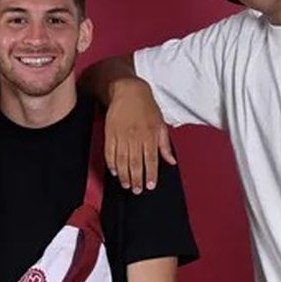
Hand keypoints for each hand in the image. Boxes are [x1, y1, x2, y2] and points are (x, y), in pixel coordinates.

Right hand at [105, 77, 175, 193]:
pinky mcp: (110, 133)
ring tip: (126, 185)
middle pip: (136, 163)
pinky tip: (114, 172)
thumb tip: (171, 161)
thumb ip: (165, 144)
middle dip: (136, 179)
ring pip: (122, 160)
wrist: (128, 91)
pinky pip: (109, 152)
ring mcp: (121, 136)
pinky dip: (111, 163)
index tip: (150, 186)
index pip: (151, 160)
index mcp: (150, 135)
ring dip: (124, 175)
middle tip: (136, 190)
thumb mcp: (160, 123)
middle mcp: (135, 137)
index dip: (151, 175)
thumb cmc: (147, 106)